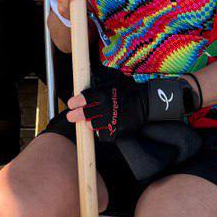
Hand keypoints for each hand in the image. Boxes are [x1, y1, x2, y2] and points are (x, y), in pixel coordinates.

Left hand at [66, 71, 192, 137]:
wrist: (145, 103)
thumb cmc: (127, 91)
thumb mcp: (113, 82)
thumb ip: (99, 84)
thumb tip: (85, 83)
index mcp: (103, 93)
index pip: (84, 98)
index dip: (75, 102)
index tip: (71, 104)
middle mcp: (105, 106)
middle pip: (84, 114)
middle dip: (75, 115)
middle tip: (71, 116)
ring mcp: (111, 119)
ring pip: (92, 125)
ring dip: (89, 123)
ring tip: (89, 121)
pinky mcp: (116, 130)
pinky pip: (102, 134)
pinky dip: (101, 132)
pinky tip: (102, 127)